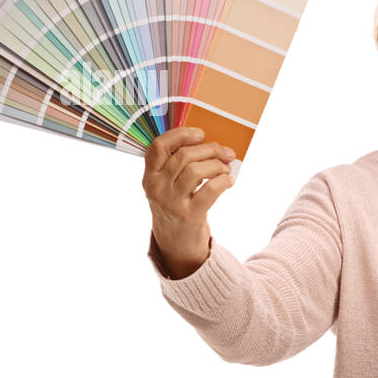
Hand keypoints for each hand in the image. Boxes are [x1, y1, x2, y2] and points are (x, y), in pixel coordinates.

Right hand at [143, 127, 235, 276]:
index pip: (159, 146)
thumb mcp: (168, 185)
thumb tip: (209, 144)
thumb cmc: (177, 207)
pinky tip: (229, 181)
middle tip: (226, 153)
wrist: (176, 243)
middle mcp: (156, 187)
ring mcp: (171, 202)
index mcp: (149, 176)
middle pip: (184, 155)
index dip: (181, 134)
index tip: (201, 134)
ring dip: (217, 165)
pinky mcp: (189, 215)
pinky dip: (223, 181)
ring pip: (196, 170)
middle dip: (210, 150)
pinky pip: (210, 190)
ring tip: (226, 169)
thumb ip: (178, 165)